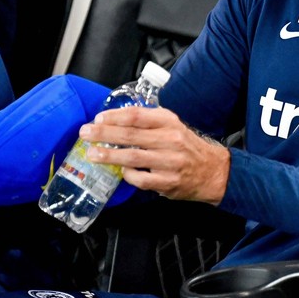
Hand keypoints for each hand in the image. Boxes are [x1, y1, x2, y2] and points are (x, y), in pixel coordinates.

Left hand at [78, 106, 230, 204]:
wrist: (212, 170)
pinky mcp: (168, 182)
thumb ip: (149, 122)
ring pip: (133, 157)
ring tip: (93, 154)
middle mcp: (171, 140)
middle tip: (86, 133)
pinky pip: (141, 179)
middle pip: (131, 135)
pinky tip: (119, 171)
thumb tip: (116, 121)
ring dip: (109, 155)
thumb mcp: (173, 127)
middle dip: (104, 133)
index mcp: (170, 123)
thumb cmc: (187, 147)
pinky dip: (128, 175)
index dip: (115, 116)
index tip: (98, 118)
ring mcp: (170, 162)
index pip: (137, 115)